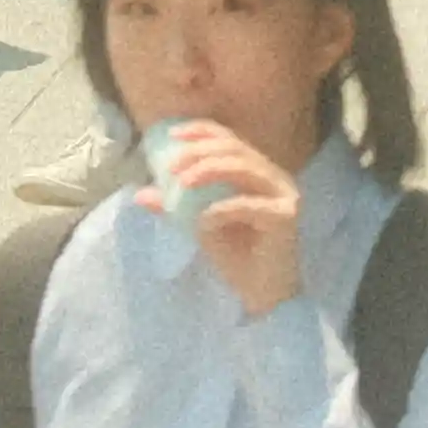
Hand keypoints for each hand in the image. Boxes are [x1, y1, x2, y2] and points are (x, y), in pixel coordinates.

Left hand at [160, 121, 305, 313]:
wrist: (262, 296)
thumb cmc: (237, 259)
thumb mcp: (200, 227)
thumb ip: (177, 208)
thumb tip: (140, 194)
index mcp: (256, 173)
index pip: (230, 139)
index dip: (202, 131)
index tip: (173, 134)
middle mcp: (274, 177)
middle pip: (235, 148)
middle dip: (200, 152)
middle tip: (171, 167)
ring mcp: (284, 194)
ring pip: (244, 168)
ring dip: (209, 170)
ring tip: (182, 184)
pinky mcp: (286, 216)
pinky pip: (249, 205)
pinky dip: (222, 209)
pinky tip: (203, 222)